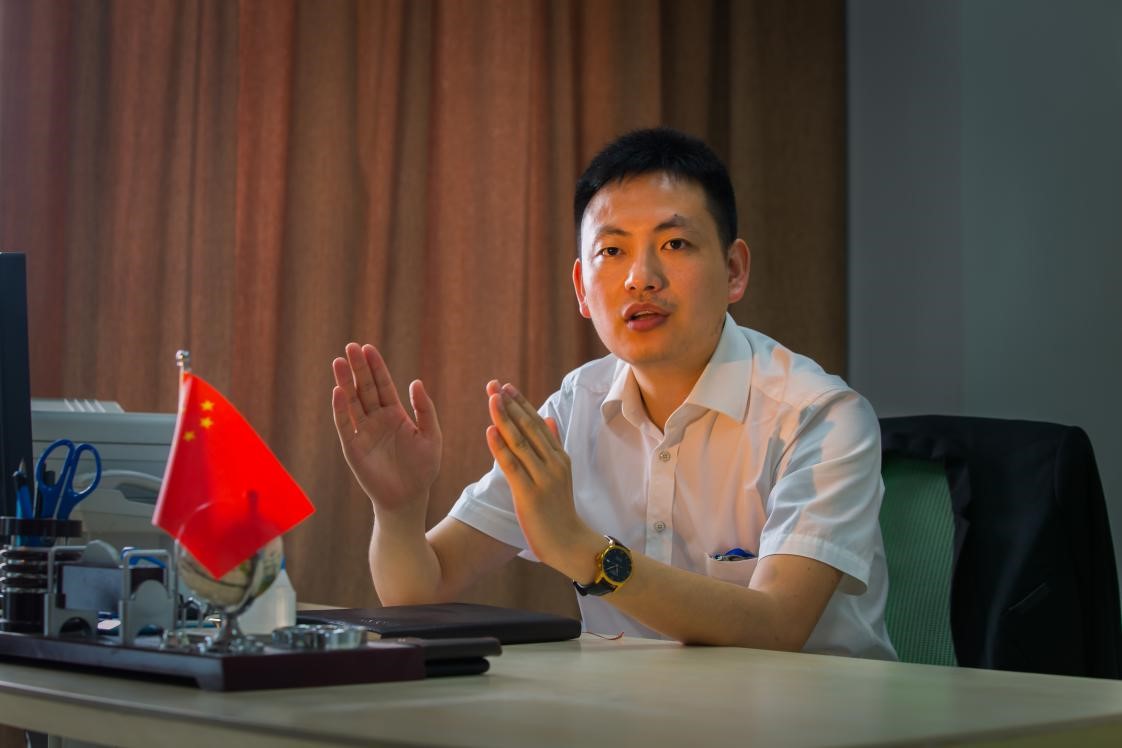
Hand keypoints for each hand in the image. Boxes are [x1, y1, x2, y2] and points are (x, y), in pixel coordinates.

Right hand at [332, 343, 440, 513]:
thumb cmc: (423, 468)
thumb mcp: (431, 435)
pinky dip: (340, 409)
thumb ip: (424, 409)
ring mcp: (363, 432)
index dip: (376, 367)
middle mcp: (376, 420)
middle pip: (364, 389)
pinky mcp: (353, 448)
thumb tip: (415, 382)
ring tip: (339, 362)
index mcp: (395, 414)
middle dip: (358, 368)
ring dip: (345, 383)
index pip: (383, 385)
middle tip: (350, 347)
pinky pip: (345, 425)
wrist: (409, 498)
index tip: (368, 348)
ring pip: (352, 402)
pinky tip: (338, 391)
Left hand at [485, 381, 594, 572]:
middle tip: (494, 385)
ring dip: (504, 418)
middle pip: (529, 427)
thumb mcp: (560, 474)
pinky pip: (513, 465)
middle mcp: (553, 463)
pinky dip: (500, 447)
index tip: (506, 387)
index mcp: (559, 457)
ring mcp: (543, 478)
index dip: (521, 404)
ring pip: (520, 442)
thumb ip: (553, 445)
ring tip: (491, 399)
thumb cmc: (560, 510)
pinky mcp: (530, 493)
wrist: (569, 543)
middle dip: (510, 404)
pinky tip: (490, 431)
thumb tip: (548, 418)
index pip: (537, 423)